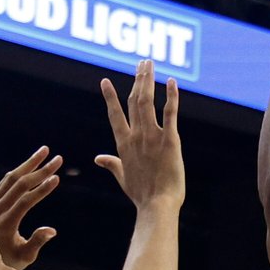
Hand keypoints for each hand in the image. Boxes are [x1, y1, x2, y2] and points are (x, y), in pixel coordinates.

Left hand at [0, 145, 60, 269]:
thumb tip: (52, 230)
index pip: (26, 200)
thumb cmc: (9, 259)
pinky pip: (6, 181)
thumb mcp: (26, 257)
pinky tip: (31, 165)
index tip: (57, 178)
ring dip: (29, 163)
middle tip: (58, 159)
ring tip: (45, 151)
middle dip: (40, 169)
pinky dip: (20, 171)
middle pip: (19, 184)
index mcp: (6, 223)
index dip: (42, 189)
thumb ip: (37, 242)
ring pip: (11, 178)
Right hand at [96, 60, 183, 210]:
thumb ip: (111, 164)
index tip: (104, 81)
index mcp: (123, 144)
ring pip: (147, 102)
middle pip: (133, 101)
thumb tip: (97, 158)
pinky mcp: (170, 140)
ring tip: (149, 64)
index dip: (110, 97)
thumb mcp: (122, 177)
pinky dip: (171, 96)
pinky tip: (171, 82)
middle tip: (141, 64)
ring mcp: (152, 137)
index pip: (114, 115)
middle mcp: (136, 136)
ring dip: (147, 81)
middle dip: (137, 80)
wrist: (157, 205)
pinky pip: (170, 113)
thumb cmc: (142, 194)